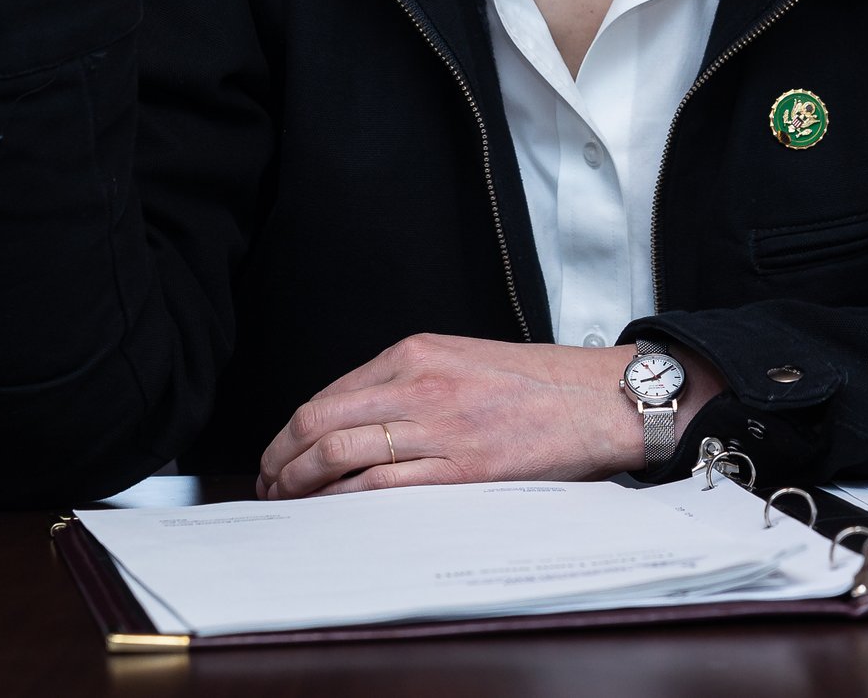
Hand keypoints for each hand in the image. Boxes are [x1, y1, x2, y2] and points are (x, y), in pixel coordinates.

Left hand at [254, 334, 726, 498]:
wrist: (597, 399)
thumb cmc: (535, 385)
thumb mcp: (461, 360)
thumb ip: (407, 383)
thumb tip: (350, 423)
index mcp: (415, 354)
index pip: (327, 395)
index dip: (290, 433)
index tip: (277, 456)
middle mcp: (419, 383)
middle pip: (319, 423)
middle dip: (281, 460)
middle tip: (270, 485)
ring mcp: (439, 425)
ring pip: (341, 454)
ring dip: (303, 484)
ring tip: (292, 503)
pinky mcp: (463, 466)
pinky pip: (383, 487)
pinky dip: (345, 502)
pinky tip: (333, 514)